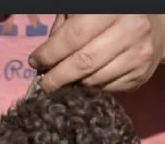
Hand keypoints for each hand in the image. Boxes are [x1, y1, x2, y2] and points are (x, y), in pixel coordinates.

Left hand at [29, 14, 164, 91]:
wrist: (155, 24)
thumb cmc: (109, 16)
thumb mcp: (85, 11)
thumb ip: (63, 28)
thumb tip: (43, 58)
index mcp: (112, 9)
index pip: (73, 37)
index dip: (49, 53)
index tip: (35, 61)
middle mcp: (130, 30)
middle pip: (83, 63)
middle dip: (57, 77)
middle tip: (44, 83)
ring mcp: (137, 54)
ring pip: (93, 81)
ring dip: (72, 84)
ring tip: (62, 81)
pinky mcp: (139, 75)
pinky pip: (105, 90)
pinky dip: (89, 89)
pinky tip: (84, 82)